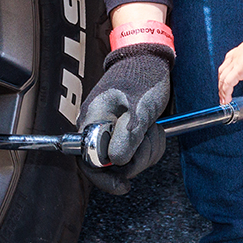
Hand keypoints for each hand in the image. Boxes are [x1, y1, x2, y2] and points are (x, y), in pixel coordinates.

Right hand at [77, 43, 172, 195]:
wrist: (148, 57)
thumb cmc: (143, 77)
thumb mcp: (139, 109)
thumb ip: (127, 136)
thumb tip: (116, 162)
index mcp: (93, 121)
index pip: (89, 162)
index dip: (105, 177)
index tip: (124, 185)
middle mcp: (96, 127)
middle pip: (110, 163)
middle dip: (135, 159)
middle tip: (149, 140)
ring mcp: (109, 128)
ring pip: (125, 158)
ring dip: (144, 151)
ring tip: (152, 130)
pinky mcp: (122, 128)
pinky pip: (133, 148)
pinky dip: (146, 145)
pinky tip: (152, 131)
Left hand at [217, 34, 242, 104]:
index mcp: (240, 53)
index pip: (228, 64)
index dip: (226, 75)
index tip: (226, 83)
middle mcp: (235, 57)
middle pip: (222, 73)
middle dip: (221, 84)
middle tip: (222, 94)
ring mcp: (235, 64)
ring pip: (223, 80)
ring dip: (222, 91)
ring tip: (223, 101)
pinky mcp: (238, 70)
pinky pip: (227, 84)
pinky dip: (225, 93)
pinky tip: (226, 100)